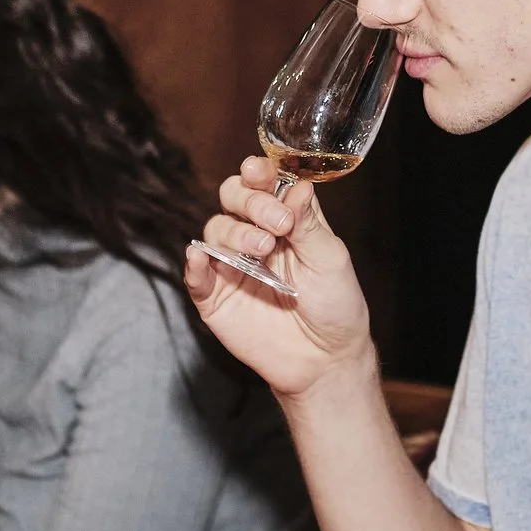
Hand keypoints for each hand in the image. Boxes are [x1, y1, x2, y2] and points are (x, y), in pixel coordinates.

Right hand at [183, 158, 376, 402]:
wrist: (326, 360)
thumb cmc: (335, 306)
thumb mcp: (330, 259)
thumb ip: (309, 223)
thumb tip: (299, 184)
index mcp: (286, 219)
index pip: (264, 184)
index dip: (258, 172)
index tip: (258, 171)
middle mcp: (255, 236)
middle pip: (232, 198)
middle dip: (250, 201)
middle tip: (277, 224)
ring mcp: (233, 266)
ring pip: (215, 229)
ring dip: (234, 233)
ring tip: (262, 250)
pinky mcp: (216, 298)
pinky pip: (195, 275)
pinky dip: (195, 263)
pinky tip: (203, 259)